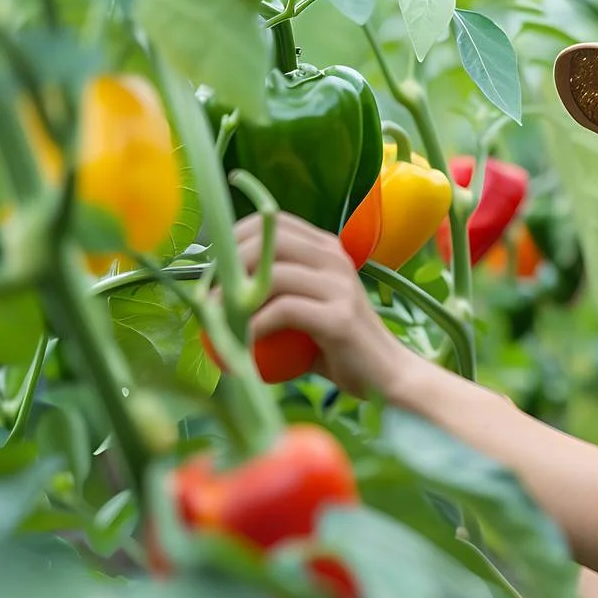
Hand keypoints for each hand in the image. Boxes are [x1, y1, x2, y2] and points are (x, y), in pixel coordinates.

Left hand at [231, 211, 414, 397]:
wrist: (387, 375)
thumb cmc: (339, 347)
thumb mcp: (308, 308)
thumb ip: (275, 294)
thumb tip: (217, 293)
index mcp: (327, 250)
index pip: (273, 221)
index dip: (235, 238)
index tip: (216, 269)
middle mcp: (335, 259)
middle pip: (268, 242)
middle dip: (229, 266)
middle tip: (210, 299)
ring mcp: (340, 286)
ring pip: (273, 274)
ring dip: (234, 299)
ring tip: (217, 322)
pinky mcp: (339, 316)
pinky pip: (283, 311)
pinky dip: (254, 327)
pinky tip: (242, 343)